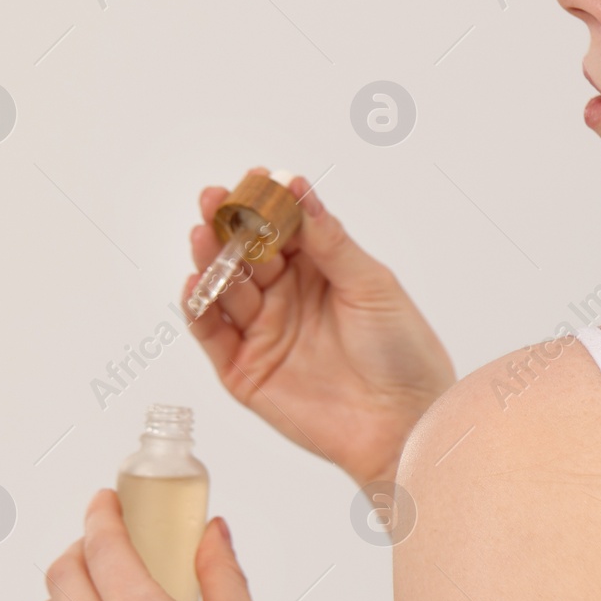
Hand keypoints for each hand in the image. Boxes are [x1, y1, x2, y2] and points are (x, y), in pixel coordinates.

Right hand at [185, 169, 454, 485]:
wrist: (404, 423)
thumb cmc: (402, 352)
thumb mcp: (372, 285)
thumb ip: (329, 241)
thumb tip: (298, 187)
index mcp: (321, 272)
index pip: (282, 230)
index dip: (266, 204)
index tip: (254, 177)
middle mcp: (287, 299)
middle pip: (246, 255)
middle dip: (228, 225)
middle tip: (215, 198)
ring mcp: (263, 334)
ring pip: (225, 290)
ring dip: (211, 261)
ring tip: (204, 233)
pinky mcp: (245, 372)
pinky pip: (212, 335)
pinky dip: (199, 310)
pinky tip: (196, 284)